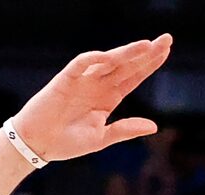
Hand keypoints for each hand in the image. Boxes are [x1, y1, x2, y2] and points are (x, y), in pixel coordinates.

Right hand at [8, 38, 169, 163]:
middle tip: (167, 39)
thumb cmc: (66, 143)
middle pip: (127, 64)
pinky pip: (80, 64)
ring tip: (146, 46)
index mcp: (109, 98)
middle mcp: (99, 85)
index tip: (166, 51)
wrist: (37, 145)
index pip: (134, 76)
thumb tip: (154, 126)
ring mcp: (83, 80)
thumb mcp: (101, 139)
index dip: (150, 64)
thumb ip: (125, 129)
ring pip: (109, 61)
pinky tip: (109, 57)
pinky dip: (93, 59)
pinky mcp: (65, 79)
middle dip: (146, 52)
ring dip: (126, 52)